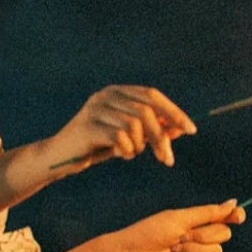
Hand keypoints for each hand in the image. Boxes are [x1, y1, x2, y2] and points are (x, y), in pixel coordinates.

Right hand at [45, 85, 196, 172]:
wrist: (60, 157)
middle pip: (146, 111)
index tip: (191, 130)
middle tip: (167, 159)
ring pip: (135, 125)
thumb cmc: (97, 146)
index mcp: (117, 91)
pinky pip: (121, 137)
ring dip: (140, 146)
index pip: (152, 95)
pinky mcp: (88, 125)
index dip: (173, 112)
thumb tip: (181, 129)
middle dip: (161, 137)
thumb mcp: (129, 137)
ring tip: (131, 153)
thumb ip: (152, 130)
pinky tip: (120, 154)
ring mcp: (95, 108)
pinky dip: (127, 150)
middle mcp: (106, 95)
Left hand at [116, 200, 245, 251]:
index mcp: (199, 221)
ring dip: (195, 250)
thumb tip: (233, 202)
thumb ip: (208, 213)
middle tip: (183, 235)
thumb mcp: (181, 218)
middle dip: (204, 235)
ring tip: (176, 249)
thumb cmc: (153, 230)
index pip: (226, 218)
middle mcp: (202, 238)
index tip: (238, 216)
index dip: (235, 216)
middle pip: (225, 234)